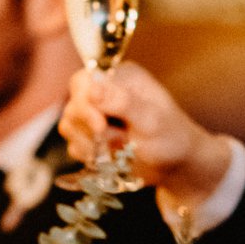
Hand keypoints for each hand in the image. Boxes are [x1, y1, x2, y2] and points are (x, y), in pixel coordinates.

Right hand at [58, 63, 235, 206]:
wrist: (175, 166)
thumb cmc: (171, 138)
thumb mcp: (151, 120)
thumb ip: (123, 101)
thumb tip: (93, 83)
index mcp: (121, 78)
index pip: (83, 81)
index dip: (85, 104)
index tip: (100, 126)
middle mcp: (104, 92)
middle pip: (73, 105)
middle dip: (91, 129)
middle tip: (117, 140)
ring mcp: (94, 114)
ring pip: (69, 127)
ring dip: (92, 145)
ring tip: (121, 148)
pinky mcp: (90, 136)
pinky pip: (73, 146)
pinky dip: (91, 155)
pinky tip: (112, 157)